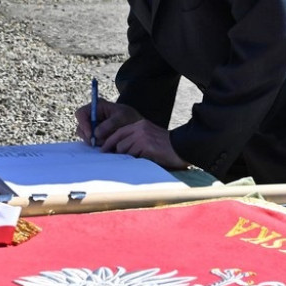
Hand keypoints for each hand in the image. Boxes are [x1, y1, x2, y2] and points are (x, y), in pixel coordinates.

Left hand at [75, 98, 189, 169]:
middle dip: (117, 152)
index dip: (109, 142)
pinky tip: (144, 160)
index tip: (103, 150)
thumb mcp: (149, 138)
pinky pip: (133, 155)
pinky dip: (136, 160)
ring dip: (128, 157)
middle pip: (119, 142)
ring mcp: (142, 136)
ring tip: (139, 158)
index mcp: (140, 125)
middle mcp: (140, 128)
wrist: (183, 148)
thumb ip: (135, 140)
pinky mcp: (146, 146)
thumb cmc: (166, 147)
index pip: (119, 132)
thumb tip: (118, 150)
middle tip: (116, 159)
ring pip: (124, 150)